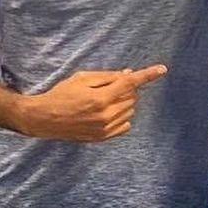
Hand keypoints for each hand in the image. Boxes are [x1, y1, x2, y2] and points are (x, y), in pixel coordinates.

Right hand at [21, 66, 166, 140]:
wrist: (45, 119)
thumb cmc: (61, 95)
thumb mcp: (82, 78)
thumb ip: (107, 77)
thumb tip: (128, 75)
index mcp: (101, 98)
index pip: (131, 83)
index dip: (148, 75)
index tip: (162, 69)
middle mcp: (106, 115)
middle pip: (132, 97)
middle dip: (126, 88)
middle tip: (110, 85)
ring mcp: (106, 128)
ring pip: (130, 110)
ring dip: (124, 102)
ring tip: (104, 99)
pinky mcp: (103, 137)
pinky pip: (125, 125)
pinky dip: (122, 116)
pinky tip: (108, 112)